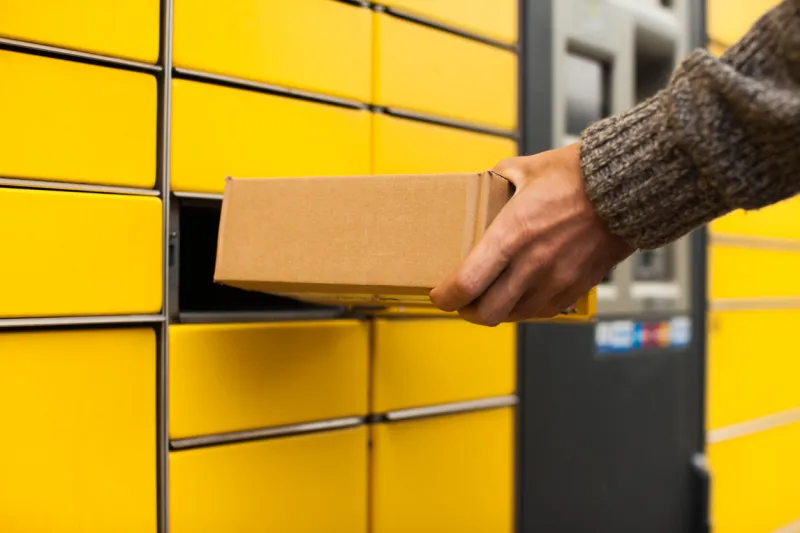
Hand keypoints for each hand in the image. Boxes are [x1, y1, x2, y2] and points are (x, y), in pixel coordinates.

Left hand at [430, 143, 634, 325]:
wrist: (627, 188)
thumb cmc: (578, 176)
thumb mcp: (525, 169)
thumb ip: (496, 179)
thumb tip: (481, 184)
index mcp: (512, 233)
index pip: (467, 283)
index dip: (445, 296)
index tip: (438, 294)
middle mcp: (532, 263)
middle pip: (486, 312)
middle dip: (466, 311)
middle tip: (461, 301)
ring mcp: (556, 279)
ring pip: (514, 315)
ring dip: (496, 311)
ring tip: (489, 297)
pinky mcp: (575, 288)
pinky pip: (542, 311)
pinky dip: (525, 308)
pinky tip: (520, 294)